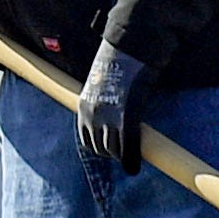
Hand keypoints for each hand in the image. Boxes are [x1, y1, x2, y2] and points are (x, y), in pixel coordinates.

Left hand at [75, 43, 149, 184]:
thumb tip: (110, 114)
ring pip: (113, 151)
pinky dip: (131, 159)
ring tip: (132, 152)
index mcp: (84, 107)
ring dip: (122, 154)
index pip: (87, 140)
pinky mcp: (127, 117)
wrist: (128, 49)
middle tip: (125, 150)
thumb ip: (102, 104)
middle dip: (112, 152)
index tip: (111, 148)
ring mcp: (109, 118)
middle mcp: (93, 116)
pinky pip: (128, 146)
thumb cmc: (119, 65)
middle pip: (100, 148)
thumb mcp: (102, 86)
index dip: (100, 146)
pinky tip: (134, 168)